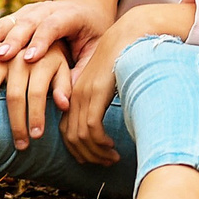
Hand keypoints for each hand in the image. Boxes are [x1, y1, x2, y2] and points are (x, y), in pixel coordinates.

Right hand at [0, 0, 121, 97]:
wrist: (85, 6)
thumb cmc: (91, 35)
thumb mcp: (95, 49)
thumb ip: (81, 71)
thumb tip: (64, 104)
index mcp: (70, 15)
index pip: (54, 26)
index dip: (41, 41)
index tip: (29, 59)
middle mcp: (46, 10)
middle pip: (26, 24)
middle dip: (13, 41)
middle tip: (1, 58)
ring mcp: (28, 12)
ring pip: (6, 24)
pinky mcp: (15, 18)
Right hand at [0, 44, 78, 148]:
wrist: (47, 23)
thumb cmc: (58, 52)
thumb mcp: (69, 65)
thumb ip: (66, 84)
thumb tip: (64, 106)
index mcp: (47, 58)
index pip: (39, 92)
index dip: (36, 114)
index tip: (36, 136)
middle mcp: (24, 54)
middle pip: (16, 92)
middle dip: (16, 120)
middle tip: (19, 145)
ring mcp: (5, 48)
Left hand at [63, 41, 121, 165]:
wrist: (129, 35)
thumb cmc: (124, 59)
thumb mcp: (108, 84)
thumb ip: (102, 103)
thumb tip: (106, 128)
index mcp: (75, 94)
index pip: (68, 132)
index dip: (80, 150)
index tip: (96, 159)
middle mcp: (75, 96)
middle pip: (72, 138)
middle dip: (88, 156)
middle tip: (106, 163)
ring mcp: (84, 94)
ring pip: (81, 137)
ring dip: (96, 153)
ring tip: (112, 158)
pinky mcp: (96, 93)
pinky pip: (92, 128)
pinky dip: (100, 143)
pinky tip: (112, 146)